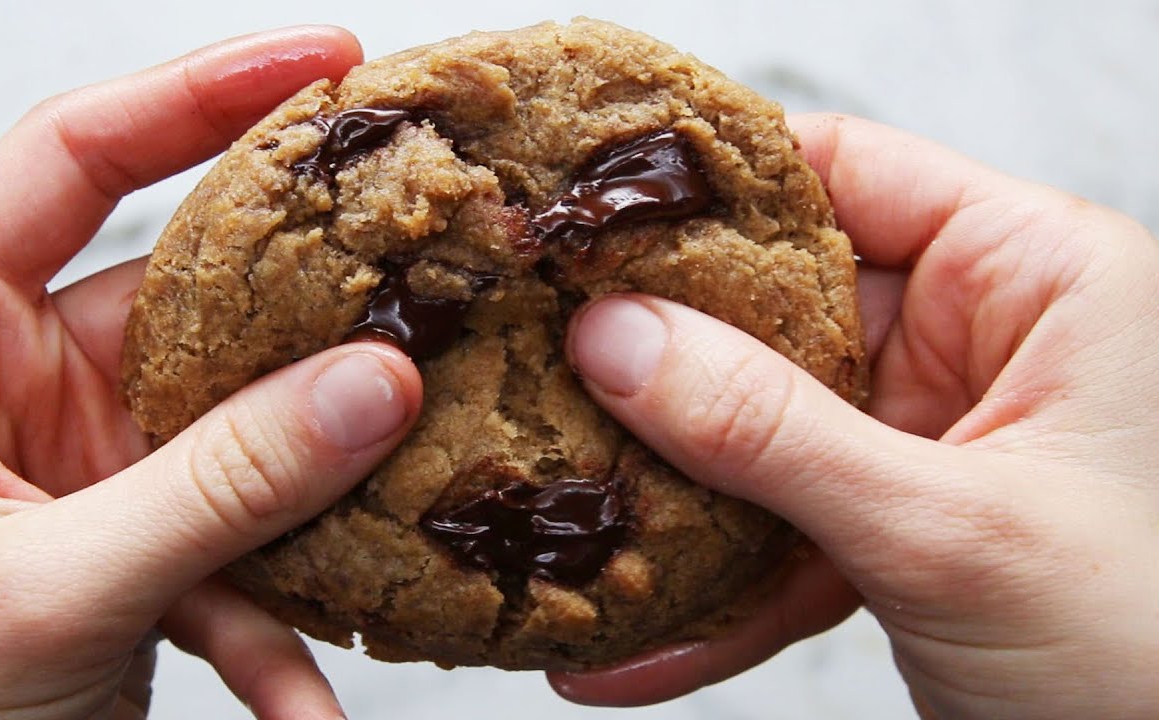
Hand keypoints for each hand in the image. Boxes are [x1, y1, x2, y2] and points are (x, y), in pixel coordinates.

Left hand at [0, 27, 423, 719]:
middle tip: (420, 275)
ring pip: (236, 437)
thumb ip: (216, 489)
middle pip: (192, 298)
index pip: (70, 159)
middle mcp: (13, 385)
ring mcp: (83, 472)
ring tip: (404, 495)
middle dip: (306, 307)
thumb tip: (372, 388)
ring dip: (314, 491)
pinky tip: (305, 698)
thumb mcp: (40, 588)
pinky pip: (230, 561)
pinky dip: (277, 626)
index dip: (195, 95)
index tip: (321, 64)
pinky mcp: (129, 553)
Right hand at [549, 114, 1158, 718]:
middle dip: (664, 361)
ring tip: (564, 518)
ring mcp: (930, 438)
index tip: (594, 217)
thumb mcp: (950, 530)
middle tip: (543, 372)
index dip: (716, 189)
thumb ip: (775, 433)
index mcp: (1036, 279)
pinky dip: (715, 590)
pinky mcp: (897, 525)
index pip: (847, 175)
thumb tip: (620, 343)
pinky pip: (781, 533)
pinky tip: (631, 643)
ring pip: (764, 429)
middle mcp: (980, 343)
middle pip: (780, 307)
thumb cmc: (1153, 657)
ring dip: (672, 492)